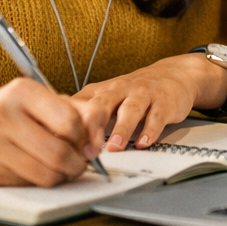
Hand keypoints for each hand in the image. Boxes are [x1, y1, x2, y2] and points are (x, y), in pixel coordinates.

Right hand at [0, 78, 98, 187]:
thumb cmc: (6, 113)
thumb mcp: (39, 100)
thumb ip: (77, 111)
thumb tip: (97, 137)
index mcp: (22, 92)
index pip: (69, 121)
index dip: (86, 138)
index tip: (88, 144)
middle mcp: (3, 116)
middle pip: (59, 152)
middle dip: (78, 163)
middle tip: (80, 163)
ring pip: (46, 174)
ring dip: (62, 176)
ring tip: (62, 168)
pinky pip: (28, 185)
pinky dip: (40, 182)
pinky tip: (35, 170)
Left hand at [73, 54, 226, 152]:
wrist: (173, 75)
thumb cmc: (133, 92)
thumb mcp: (105, 98)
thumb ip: (83, 113)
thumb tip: (53, 133)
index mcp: (101, 92)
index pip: (80, 107)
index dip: (70, 126)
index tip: (64, 147)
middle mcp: (120, 90)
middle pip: (101, 105)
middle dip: (92, 127)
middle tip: (86, 150)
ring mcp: (143, 95)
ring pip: (130, 110)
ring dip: (121, 129)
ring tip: (115, 148)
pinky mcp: (164, 102)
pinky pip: (157, 116)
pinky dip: (151, 130)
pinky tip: (144, 143)